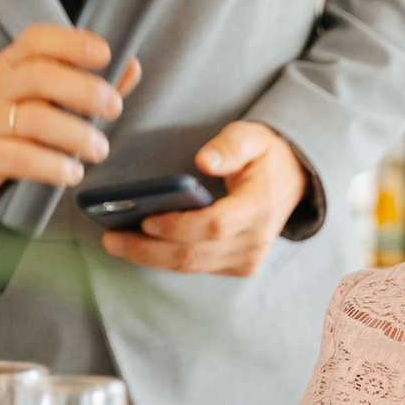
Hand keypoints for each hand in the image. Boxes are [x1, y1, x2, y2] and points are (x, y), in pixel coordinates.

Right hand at [0, 25, 140, 238]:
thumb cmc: (22, 134)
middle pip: (39, 76)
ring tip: (98, 150)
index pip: (37, 40)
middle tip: (114, 108)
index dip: (72, 43)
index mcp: (13, 65)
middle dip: (85, 90)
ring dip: (76, 134)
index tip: (105, 54)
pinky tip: (71, 173)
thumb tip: (130, 67)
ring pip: (34, 119)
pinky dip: (52, 166)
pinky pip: (19, 157)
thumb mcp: (53, 105)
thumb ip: (91, 88)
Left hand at [101, 120, 305, 277]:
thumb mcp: (254, 137)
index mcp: (258, 208)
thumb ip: (231, 146)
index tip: (146, 220)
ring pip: (190, 266)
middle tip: (111, 238)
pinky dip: (164, 259)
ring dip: (150, 257)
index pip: (213, 226)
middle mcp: (253, 240)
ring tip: (116, 242)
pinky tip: (139, 247)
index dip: (177, 226)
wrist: (293, 182)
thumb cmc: (266, 157)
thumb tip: (204, 161)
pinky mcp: (238, 267)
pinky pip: (195, 268)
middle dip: (148, 249)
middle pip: (193, 254)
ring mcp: (246, 259)